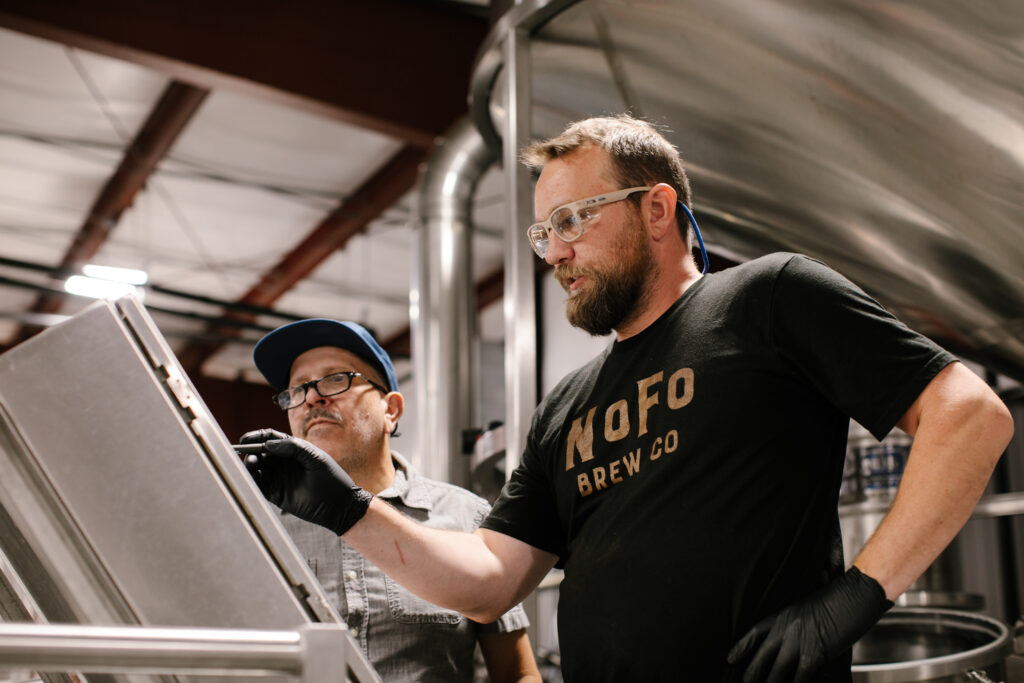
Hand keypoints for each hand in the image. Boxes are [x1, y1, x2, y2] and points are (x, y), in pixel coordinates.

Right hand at [238, 428, 371, 535]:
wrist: (339, 506)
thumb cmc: (332, 478)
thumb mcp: (315, 458)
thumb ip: (294, 447)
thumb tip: (268, 444)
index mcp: (293, 449)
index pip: (270, 438)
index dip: (256, 437)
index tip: (245, 440)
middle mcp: (283, 462)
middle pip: (260, 453)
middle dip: (251, 453)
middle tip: (250, 457)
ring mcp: (279, 478)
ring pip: (257, 470)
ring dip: (250, 467)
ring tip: (251, 466)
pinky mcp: (276, 495)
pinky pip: (259, 487)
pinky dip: (251, 482)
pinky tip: (250, 480)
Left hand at [727, 566, 891, 682]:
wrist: (854, 595)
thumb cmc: (839, 597)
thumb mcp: (810, 606)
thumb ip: (800, 622)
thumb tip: (795, 634)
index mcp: (784, 615)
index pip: (755, 632)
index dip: (742, 647)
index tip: (730, 658)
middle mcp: (787, 628)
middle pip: (761, 656)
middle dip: (751, 673)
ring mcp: (798, 642)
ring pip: (776, 671)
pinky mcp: (814, 654)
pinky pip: (799, 677)